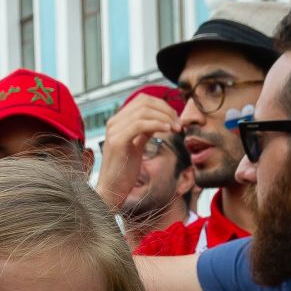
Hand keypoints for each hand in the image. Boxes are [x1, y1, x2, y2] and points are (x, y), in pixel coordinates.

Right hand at [95, 94, 182, 209]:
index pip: (142, 100)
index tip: (175, 118)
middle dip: (166, 110)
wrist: (112, 190)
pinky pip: (139, 124)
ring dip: (164, 117)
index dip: (162, 106)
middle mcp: (113, 122)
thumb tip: (159, 121)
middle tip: (179, 124)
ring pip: (143, 111)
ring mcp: (114, 131)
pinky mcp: (117, 142)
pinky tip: (167, 130)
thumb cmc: (124, 171)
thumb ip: (144, 132)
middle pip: (144, 102)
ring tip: (176, 128)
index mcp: (118, 121)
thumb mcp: (136, 146)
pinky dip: (156, 124)